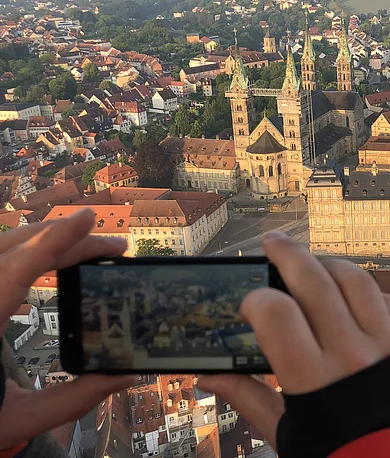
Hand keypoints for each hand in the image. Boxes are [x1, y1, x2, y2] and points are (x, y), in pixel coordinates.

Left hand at [0, 210, 135, 448]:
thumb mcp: (15, 423)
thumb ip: (71, 400)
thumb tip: (125, 376)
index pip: (18, 269)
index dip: (55, 238)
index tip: (89, 217)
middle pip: (14, 250)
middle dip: (66, 238)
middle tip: (112, 248)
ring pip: (3, 251)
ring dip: (46, 243)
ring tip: (87, 249)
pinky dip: (27, 256)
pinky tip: (49, 265)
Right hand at [197, 231, 389, 448]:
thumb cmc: (338, 453)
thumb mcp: (286, 432)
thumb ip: (248, 398)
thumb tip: (207, 376)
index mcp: (313, 381)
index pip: (277, 315)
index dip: (257, 300)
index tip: (251, 302)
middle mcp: (350, 356)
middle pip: (315, 283)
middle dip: (288, 255)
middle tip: (272, 242)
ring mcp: (384, 345)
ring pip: (354, 280)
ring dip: (328, 264)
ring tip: (310, 262)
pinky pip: (383, 299)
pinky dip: (361, 288)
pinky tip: (345, 290)